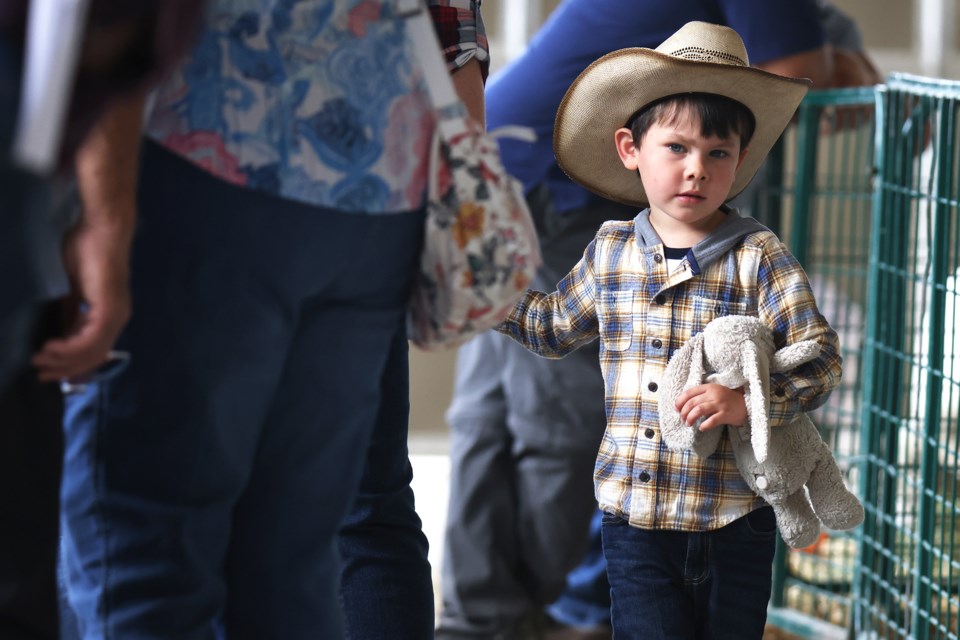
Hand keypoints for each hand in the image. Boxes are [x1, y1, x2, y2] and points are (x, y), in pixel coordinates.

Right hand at [31, 217, 131, 381]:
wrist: (101, 229)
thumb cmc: (86, 250)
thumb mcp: (73, 288)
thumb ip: (71, 311)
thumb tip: (60, 332)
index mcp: (110, 314)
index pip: (94, 350)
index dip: (72, 364)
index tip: (49, 371)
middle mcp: (118, 318)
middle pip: (93, 357)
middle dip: (65, 369)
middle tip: (40, 373)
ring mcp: (116, 315)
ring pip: (91, 352)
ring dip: (63, 361)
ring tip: (39, 361)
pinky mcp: (109, 309)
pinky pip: (90, 339)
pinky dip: (69, 348)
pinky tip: (49, 348)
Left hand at [675, 383, 746, 431]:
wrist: (746, 404)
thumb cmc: (727, 399)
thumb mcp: (714, 392)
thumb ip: (701, 396)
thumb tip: (683, 406)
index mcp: (709, 387)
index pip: (688, 392)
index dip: (679, 401)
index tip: (676, 409)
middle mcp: (713, 394)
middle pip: (692, 403)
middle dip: (683, 413)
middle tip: (682, 419)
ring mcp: (720, 404)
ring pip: (699, 410)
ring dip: (690, 418)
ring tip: (688, 424)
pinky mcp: (726, 414)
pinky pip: (712, 420)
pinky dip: (704, 425)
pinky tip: (701, 428)